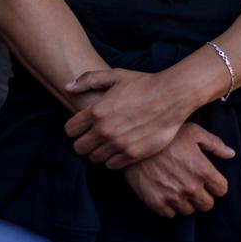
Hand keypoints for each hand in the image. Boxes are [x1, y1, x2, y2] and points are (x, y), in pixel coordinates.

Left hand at [63, 68, 193, 165]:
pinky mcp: (133, 154)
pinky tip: (120, 149)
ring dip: (99, 152)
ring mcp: (118, 144)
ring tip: (108, 143)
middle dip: (84, 142)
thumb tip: (67, 87)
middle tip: (94, 137)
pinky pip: (112, 166)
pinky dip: (113, 159)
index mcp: (96, 111)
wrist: (172, 96)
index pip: (70, 130)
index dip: (74, 129)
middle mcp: (104, 130)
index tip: (83, 127)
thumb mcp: (115, 75)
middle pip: (79, 148)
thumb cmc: (144, 84)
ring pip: (94, 158)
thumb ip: (88, 80)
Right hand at [121, 124, 234, 217]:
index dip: (216, 185)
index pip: (221, 190)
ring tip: (179, 189)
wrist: (134, 143)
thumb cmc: (166, 136)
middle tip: (195, 187)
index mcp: (203, 170)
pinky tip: (166, 192)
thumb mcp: (194, 133)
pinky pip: (170, 214)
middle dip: (203, 196)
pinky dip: (170, 206)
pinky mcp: (156, 203)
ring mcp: (173, 197)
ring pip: (189, 211)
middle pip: (207, 205)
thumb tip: (230, 154)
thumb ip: (214, 144)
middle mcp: (191, 187)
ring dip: (186, 202)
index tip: (209, 182)